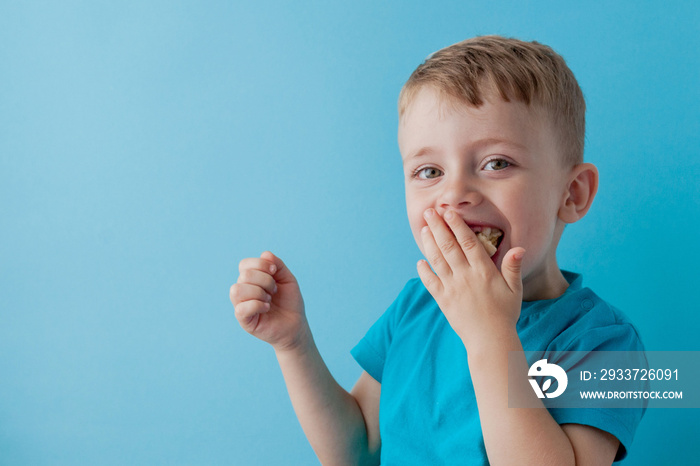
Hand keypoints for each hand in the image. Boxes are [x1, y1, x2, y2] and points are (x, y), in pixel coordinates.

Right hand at [230, 251, 308, 351]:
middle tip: (274, 290)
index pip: (244, 264)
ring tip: (269, 299)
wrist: (296, 325)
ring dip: (259, 292)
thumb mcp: (287, 278)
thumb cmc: (290, 302)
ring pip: (237, 290)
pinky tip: (267, 308)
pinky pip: (241, 308)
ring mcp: (241, 306)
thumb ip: (277, 264)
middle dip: (265, 280)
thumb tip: (265, 254)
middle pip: (244, 275)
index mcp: (251, 280)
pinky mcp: (244, 321)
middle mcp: (243, 291)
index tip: (275, 272)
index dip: (260, 264)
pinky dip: (257, 304)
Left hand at [416, 208, 524, 346]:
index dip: (457, 225)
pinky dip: (423, 271)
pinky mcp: (443, 300)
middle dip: (438, 227)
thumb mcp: (514, 290)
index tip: (449, 212)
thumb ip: (513, 267)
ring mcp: (452, 288)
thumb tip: (519, 248)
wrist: (489, 340)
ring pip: (437, 260)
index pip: (468, 242)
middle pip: (448, 246)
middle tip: (429, 212)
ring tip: (424, 228)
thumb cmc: (505, 314)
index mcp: (483, 271)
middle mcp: (465, 276)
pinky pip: (430, 282)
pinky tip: (419, 261)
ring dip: (429, 243)